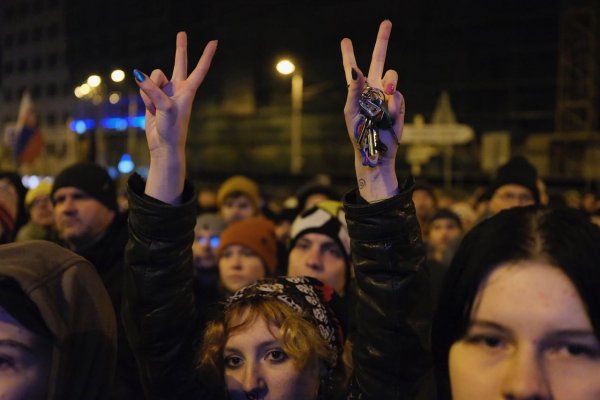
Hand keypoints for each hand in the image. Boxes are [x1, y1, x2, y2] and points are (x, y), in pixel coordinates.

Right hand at [134, 32, 216, 203]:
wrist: (164, 145)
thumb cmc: (172, 128)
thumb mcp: (164, 107)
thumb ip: (152, 90)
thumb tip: (138, 75)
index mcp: (188, 90)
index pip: (199, 69)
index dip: (206, 56)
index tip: (214, 42)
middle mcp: (178, 88)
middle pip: (179, 64)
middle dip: (180, 49)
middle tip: (182, 33)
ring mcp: (165, 92)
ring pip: (153, 77)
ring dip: (149, 90)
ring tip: (155, 106)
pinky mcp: (153, 98)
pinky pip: (144, 89)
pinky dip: (144, 98)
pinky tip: (150, 110)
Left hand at [341, 20, 404, 201]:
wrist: (375, 150)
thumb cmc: (358, 134)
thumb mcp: (350, 112)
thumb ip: (353, 90)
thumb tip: (358, 70)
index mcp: (357, 90)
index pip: (352, 69)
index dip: (349, 55)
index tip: (345, 41)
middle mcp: (373, 88)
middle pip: (379, 59)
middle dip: (383, 40)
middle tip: (387, 21)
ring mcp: (387, 95)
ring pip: (392, 76)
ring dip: (390, 81)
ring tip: (386, 92)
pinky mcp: (398, 103)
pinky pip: (398, 95)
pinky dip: (393, 104)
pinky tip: (388, 116)